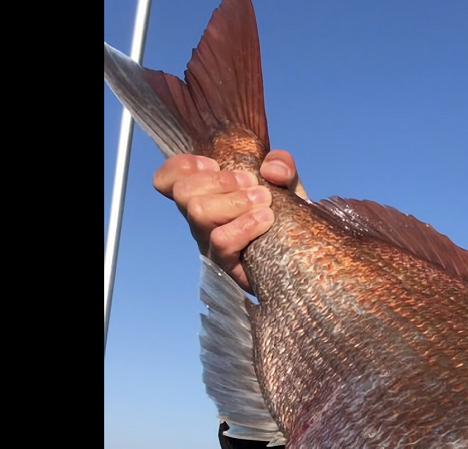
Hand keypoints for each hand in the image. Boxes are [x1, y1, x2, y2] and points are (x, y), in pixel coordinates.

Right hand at [152, 150, 301, 291]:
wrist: (300, 259)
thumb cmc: (285, 219)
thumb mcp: (286, 184)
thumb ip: (281, 165)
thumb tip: (271, 170)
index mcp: (206, 196)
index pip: (166, 179)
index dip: (182, 166)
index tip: (214, 163)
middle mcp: (201, 221)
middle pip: (183, 191)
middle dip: (221, 180)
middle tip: (254, 186)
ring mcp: (210, 244)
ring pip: (198, 212)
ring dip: (234, 201)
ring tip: (264, 202)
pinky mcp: (226, 266)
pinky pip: (221, 240)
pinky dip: (244, 226)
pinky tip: (265, 221)